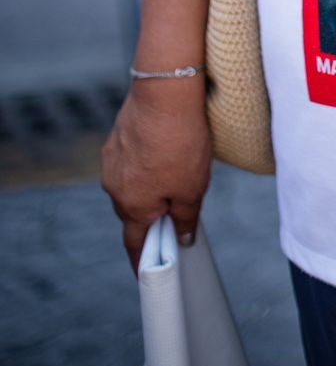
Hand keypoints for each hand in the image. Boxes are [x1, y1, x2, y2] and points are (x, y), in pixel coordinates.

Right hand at [101, 81, 212, 272]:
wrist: (165, 92)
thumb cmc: (180, 142)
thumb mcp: (193, 188)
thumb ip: (185, 218)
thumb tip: (182, 240)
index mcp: (132, 206)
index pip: (134, 244)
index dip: (142, 260)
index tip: (145, 273)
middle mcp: (114, 187)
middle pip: (134, 212)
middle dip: (153, 214)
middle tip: (177, 208)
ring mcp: (111, 161)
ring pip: (132, 183)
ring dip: (150, 184)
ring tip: (177, 168)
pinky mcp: (116, 138)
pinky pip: (130, 160)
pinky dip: (146, 161)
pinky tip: (165, 147)